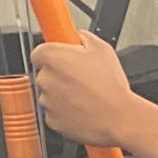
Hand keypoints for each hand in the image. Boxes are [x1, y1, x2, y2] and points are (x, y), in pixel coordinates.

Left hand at [30, 34, 147, 150]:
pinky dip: (65, 111)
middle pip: (45, 74)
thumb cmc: (111, 87)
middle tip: (80, 78)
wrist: (119, 118)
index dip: (53, 55)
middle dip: (59, 75)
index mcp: (52, 57)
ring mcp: (47, 101)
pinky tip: (82, 108)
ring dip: (62, 94)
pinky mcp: (52, 120)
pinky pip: (55, 112)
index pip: (39, 52)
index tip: (62, 58)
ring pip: (49, 94)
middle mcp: (45, 79)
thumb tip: (79, 36)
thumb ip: (84, 37)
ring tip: (85, 95)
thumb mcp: (103, 49)